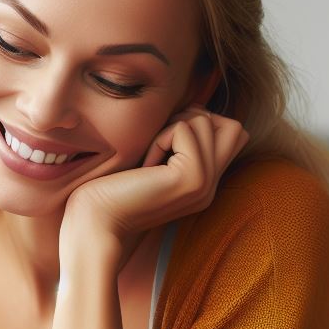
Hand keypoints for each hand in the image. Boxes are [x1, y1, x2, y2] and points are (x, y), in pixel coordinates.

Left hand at [60, 107, 249, 268]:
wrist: (95, 222)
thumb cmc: (110, 189)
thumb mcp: (152, 160)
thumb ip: (178, 141)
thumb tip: (194, 106)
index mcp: (203, 183)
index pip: (230, 133)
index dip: (197, 125)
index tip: (162, 146)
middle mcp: (210, 186)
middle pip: (233, 126)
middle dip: (193, 120)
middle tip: (161, 143)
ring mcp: (205, 184)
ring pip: (206, 120)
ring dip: (170, 129)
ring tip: (149, 159)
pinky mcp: (192, 178)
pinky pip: (184, 129)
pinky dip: (159, 138)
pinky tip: (144, 166)